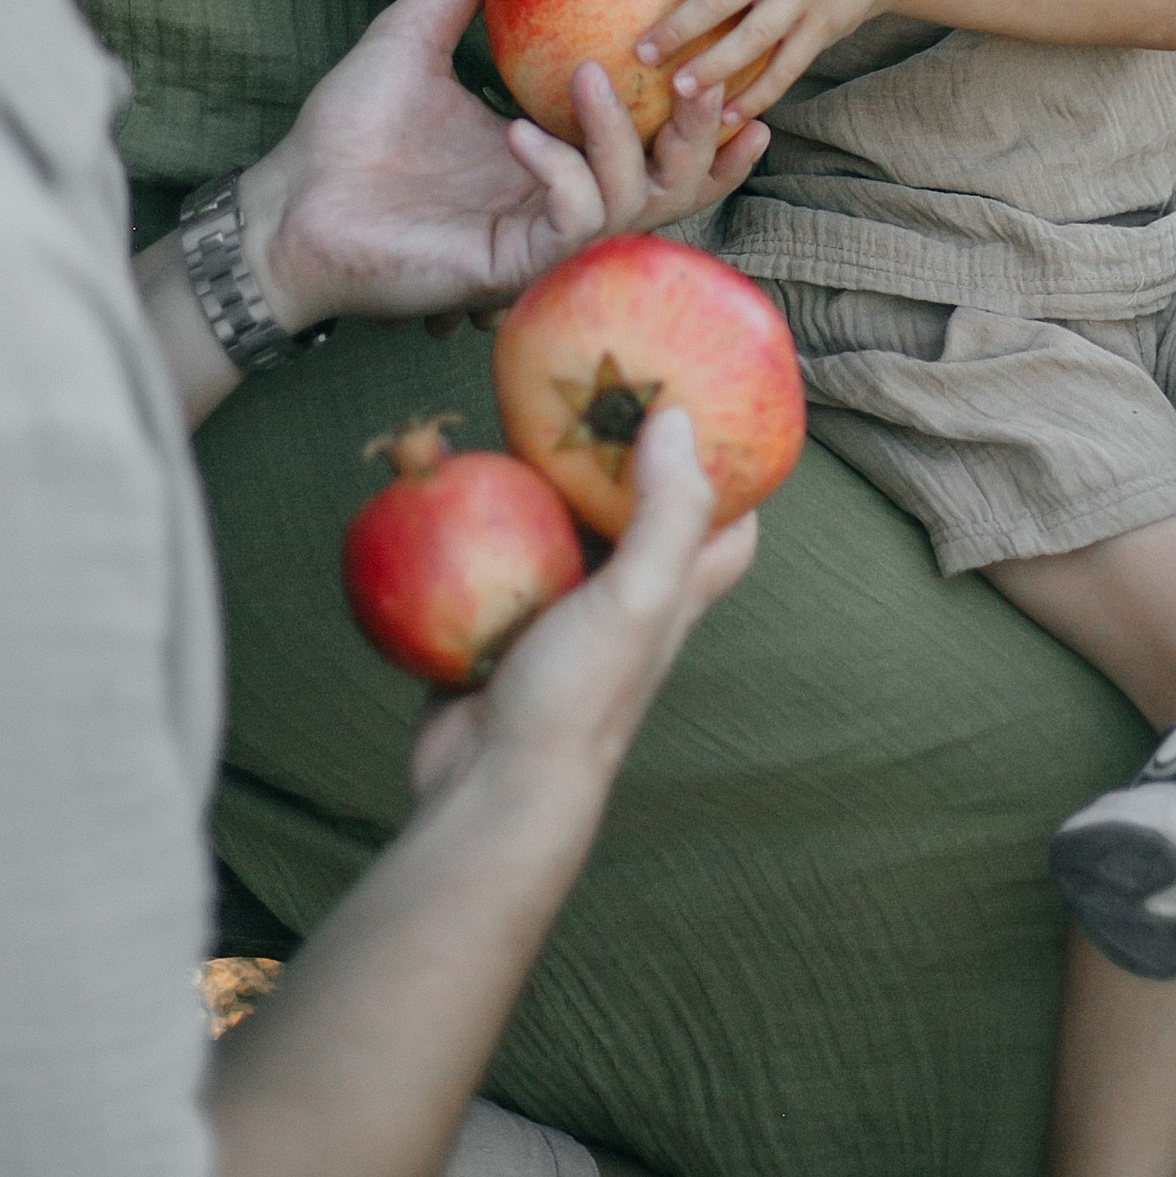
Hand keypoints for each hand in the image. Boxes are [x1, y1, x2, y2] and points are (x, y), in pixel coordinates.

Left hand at [246, 0, 768, 332]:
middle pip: (674, 181)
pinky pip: (571, 224)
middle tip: (704, 76)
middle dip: (702, 134)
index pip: (655, 140)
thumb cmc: (347, 128)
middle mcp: (561, 197)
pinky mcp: (512, 264)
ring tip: (592, 79)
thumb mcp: (414, 34)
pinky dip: (562, 172)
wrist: (290, 202)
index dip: (706, 111)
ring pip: (635, 202)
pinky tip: (521, 133)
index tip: (731, 59)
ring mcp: (542, 235)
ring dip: (626, 137)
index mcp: (555, 151)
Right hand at [411, 405, 757, 799]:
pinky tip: (445, 479)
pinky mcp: (493, 628)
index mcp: (670, 597)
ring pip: (550, 532)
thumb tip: (678, 418)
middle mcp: (620, 603)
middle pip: (631, 516)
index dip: (730, 479)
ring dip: (530, 485)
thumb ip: (667, 512)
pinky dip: (466, 523)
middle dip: (613, 460)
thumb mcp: (640, 598)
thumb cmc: (578, 698)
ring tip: (510, 417)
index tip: (707, 415)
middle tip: (588, 391)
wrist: (486, 785)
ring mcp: (554, 616)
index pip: (726, 532)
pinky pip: (481, 560)